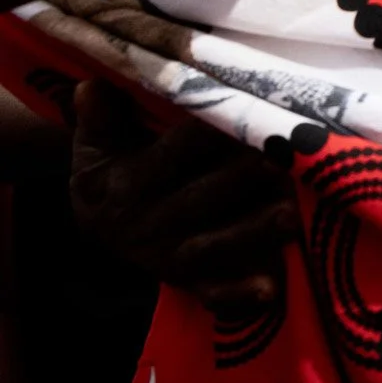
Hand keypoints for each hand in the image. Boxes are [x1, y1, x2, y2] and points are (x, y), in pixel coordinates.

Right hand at [68, 79, 299, 312]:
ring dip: (253, 232)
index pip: (174, 152)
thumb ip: (99, 118)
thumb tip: (90, 86)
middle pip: (201, 199)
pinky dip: (240, 295)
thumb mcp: (97, 145)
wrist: (99, 224)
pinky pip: (214, 293)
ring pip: (215, 245)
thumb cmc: (113, 168)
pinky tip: (269, 290)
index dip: (209, 134)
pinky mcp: (191, 282)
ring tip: (291, 216)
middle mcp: (150, 223)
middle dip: (241, 180)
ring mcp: (171, 255)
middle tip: (282, 160)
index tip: (243, 113)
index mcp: (128, 184)